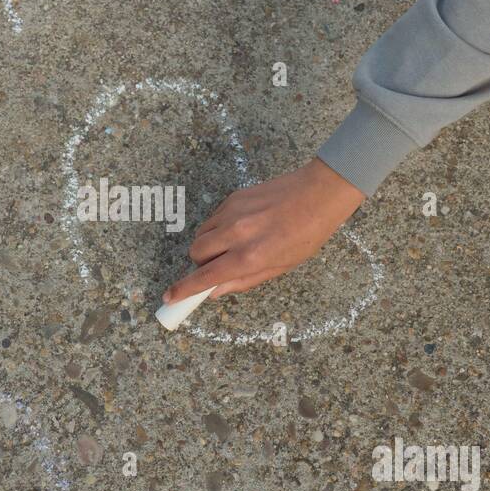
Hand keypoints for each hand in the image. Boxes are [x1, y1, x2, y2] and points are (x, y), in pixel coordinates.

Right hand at [164, 158, 365, 302]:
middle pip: (195, 253)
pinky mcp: (233, 198)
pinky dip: (218, 228)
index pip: (205, 276)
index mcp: (250, 256)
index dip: (184, 289)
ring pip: (201, 234)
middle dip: (201, 263)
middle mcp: (236, 234)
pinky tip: (240, 228)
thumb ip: (244, 280)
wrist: (319, 194)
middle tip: (220, 264)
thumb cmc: (306, 234)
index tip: (170, 297)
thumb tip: (215, 291)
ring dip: (208, 245)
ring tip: (232, 245)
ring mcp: (232, 213)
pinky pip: (213, 219)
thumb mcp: (281, 267)